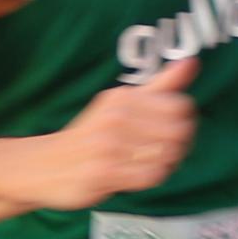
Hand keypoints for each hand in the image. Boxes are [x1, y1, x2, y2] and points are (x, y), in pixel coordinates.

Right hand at [52, 55, 197, 204]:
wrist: (44, 165)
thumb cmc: (91, 135)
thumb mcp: (121, 103)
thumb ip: (160, 84)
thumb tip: (193, 61)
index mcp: (122, 97)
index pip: (180, 105)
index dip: (185, 121)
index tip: (171, 130)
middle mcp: (116, 117)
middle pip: (178, 132)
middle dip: (179, 145)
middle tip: (163, 151)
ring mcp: (109, 145)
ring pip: (167, 155)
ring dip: (166, 163)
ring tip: (149, 162)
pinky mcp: (103, 172)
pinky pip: (150, 176)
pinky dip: (152, 177)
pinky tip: (139, 174)